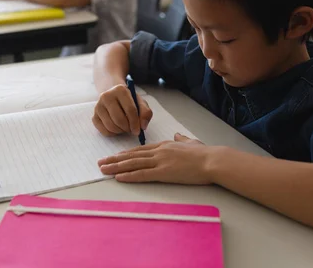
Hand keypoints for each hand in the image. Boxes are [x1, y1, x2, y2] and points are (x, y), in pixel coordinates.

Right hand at [92, 84, 152, 135]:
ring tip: (125, 127)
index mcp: (120, 90)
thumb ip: (146, 113)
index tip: (138, 131)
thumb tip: (142, 126)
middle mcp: (107, 96)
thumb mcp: (140, 103)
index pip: (130, 110)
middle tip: (131, 130)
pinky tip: (117, 128)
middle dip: (127, 128)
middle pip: (119, 119)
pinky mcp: (94, 116)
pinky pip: (103, 131)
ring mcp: (98, 106)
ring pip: (110, 126)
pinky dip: (112, 133)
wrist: (114, 96)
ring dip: (120, 131)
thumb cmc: (129, 101)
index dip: (135, 123)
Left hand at [98, 133, 212, 183]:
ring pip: (133, 164)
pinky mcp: (163, 172)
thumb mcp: (191, 142)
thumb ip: (182, 140)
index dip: (126, 153)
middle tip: (101, 162)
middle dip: (115, 159)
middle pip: (132, 155)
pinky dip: (129, 175)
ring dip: (116, 167)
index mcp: (165, 145)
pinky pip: (142, 174)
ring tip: (103, 169)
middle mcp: (159, 151)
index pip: (140, 149)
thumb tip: (177, 136)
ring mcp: (160, 161)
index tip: (115, 156)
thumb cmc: (204, 153)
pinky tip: (119, 177)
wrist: (212, 160)